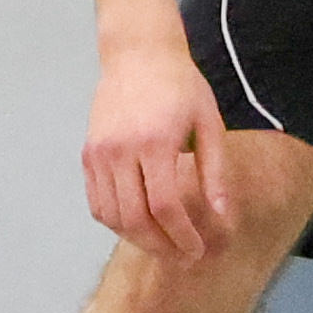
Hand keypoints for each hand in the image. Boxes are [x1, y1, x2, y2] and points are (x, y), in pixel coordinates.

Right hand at [81, 45, 237, 260]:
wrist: (138, 54)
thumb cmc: (181, 86)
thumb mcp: (208, 123)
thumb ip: (215, 172)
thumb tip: (223, 216)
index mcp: (155, 142)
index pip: (165, 206)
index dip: (182, 236)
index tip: (198, 252)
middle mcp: (120, 150)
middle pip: (135, 218)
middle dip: (160, 246)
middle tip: (182, 258)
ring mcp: (99, 153)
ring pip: (112, 216)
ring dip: (137, 239)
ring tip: (163, 246)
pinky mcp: (88, 154)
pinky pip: (97, 203)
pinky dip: (115, 222)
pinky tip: (138, 227)